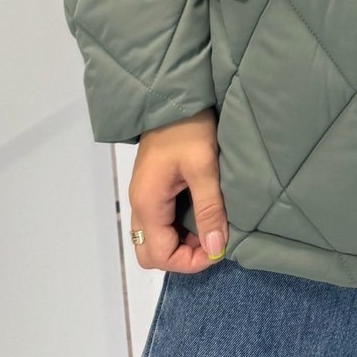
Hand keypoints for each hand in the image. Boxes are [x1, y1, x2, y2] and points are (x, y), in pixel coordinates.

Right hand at [127, 107, 228, 272]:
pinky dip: (178, 228)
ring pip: (154, 238)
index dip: (189, 261)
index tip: (217, 248)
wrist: (174, 96)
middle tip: (211, 241)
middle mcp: (139, 204)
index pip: (160, 255)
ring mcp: (143, 195)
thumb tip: (216, 249)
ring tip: (209, 227)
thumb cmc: (188, 127)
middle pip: (150, 253)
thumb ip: (209, 209)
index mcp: (147, 202)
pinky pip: (159, 221)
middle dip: (182, 256)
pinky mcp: (152, 186)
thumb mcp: (204, 166)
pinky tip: (200, 214)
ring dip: (181, 242)